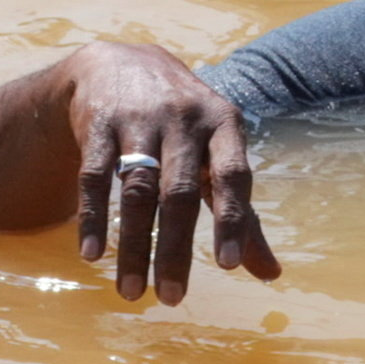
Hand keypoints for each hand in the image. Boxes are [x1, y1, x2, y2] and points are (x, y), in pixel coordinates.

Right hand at [62, 38, 274, 304]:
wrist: (122, 64)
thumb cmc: (185, 126)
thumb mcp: (220, 154)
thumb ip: (242, 213)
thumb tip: (271, 275)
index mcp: (224, 125)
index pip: (234, 175)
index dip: (232, 220)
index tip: (228, 266)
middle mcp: (184, 119)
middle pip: (180, 192)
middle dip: (174, 249)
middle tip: (171, 299)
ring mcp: (139, 120)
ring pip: (136, 189)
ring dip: (132, 245)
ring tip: (132, 293)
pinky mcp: (98, 125)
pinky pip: (95, 176)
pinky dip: (93, 218)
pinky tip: (92, 255)